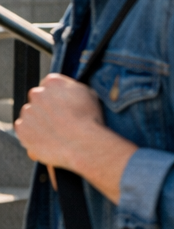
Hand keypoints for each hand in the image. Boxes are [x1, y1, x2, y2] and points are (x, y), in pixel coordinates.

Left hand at [14, 74, 135, 200]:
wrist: (86, 146)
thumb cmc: (94, 123)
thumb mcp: (90, 95)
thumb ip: (72, 88)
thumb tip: (63, 84)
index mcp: (54, 82)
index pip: (50, 83)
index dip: (59, 97)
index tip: (67, 107)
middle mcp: (37, 96)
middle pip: (38, 100)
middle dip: (48, 110)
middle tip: (65, 123)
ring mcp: (29, 115)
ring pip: (32, 117)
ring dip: (41, 124)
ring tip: (61, 135)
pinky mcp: (24, 133)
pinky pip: (26, 133)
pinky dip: (35, 138)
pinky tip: (52, 142)